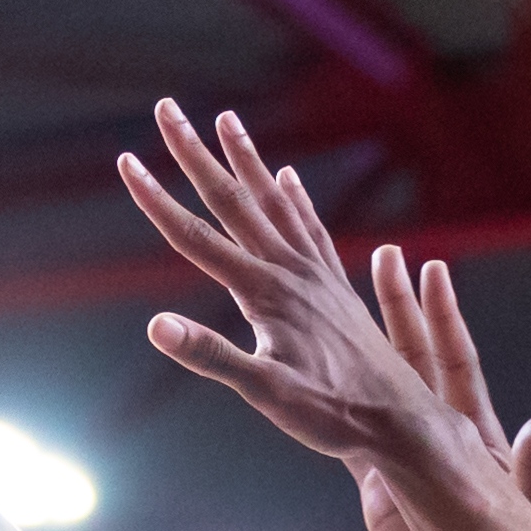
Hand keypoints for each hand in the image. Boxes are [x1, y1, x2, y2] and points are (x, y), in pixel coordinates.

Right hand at [117, 100, 473, 474]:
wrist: (403, 421)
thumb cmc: (334, 415)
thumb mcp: (267, 394)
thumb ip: (213, 358)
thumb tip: (157, 327)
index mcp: (265, 293)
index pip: (197, 237)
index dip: (157, 199)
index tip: (127, 159)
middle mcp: (291, 271)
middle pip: (233, 201)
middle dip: (195, 154)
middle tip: (169, 109)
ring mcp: (317, 274)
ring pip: (273, 202)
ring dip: (246, 161)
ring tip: (227, 120)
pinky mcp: (336, 286)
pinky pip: (310, 227)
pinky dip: (294, 197)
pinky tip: (287, 177)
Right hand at [353, 251, 530, 530]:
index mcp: (474, 430)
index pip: (454, 358)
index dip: (443, 314)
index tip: (432, 267)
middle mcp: (437, 433)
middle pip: (412, 356)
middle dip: (398, 307)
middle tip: (384, 255)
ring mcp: (406, 457)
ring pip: (376, 388)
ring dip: (360, 344)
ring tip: (335, 298)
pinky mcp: (380, 487)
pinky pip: (350, 435)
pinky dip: (330, 405)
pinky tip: (308, 371)